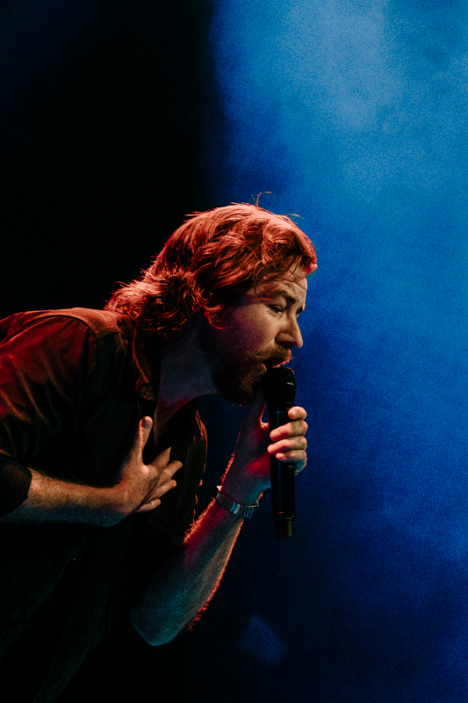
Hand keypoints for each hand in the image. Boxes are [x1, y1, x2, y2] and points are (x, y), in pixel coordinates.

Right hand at [113, 416, 181, 516]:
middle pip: (166, 475)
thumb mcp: (132, 456)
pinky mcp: (139, 507)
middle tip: (180, 465)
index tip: (171, 447)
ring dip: (167, 486)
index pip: (163, 459)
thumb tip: (147, 419)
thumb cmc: (125, 479)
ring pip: (161, 490)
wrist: (117, 504)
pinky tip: (158, 502)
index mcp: (153, 472)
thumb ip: (139, 438)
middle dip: (172, 469)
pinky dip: (154, 503)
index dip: (167, 452)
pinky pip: (150, 505)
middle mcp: (154, 485)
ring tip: (174, 484)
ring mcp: (147, 497)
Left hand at [221, 385, 307, 504]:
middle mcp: (291, 436)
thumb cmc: (246, 447)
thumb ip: (258, 403)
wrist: (244, 471)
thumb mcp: (251, 422)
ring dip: (285, 445)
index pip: (298, 414)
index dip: (297, 412)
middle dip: (288, 430)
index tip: (289, 413)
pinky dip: (290, 456)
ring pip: (302, 442)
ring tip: (270, 450)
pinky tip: (278, 457)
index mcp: (282, 424)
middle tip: (272, 435)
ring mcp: (295, 450)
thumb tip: (263, 381)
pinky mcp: (296, 465)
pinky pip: (301, 457)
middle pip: (302, 426)